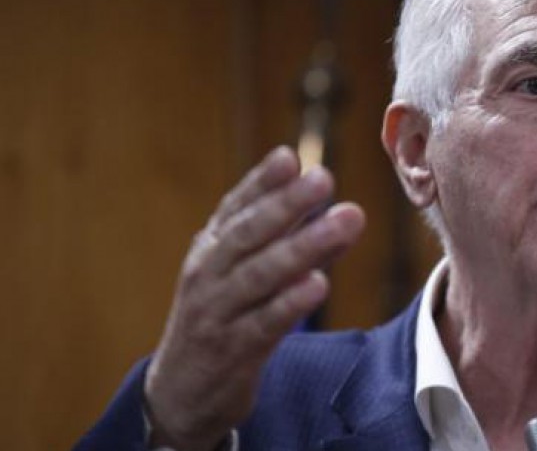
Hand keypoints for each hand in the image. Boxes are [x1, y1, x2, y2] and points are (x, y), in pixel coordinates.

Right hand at [143, 146, 364, 450]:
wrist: (180, 394)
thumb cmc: (223, 319)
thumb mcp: (247, 275)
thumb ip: (292, 242)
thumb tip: (340, 207)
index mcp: (212, 249)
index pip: (236, 208)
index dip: (262, 182)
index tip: (291, 157)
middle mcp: (209, 275)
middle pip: (248, 234)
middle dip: (287, 204)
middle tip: (324, 178)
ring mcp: (216, 313)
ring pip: (259, 275)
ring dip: (302, 246)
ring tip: (341, 223)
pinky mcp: (230, 353)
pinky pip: (263, 325)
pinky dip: (289, 303)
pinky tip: (318, 284)